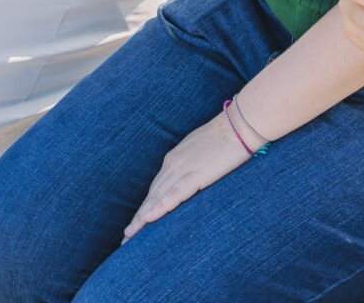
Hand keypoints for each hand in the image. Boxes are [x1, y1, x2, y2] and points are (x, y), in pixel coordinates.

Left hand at [123, 111, 249, 241]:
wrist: (238, 125)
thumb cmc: (224, 138)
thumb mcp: (201, 151)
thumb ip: (190, 165)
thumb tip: (189, 179)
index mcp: (173, 159)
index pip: (155, 189)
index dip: (144, 208)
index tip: (135, 224)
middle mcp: (173, 164)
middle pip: (151, 196)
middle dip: (138, 218)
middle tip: (125, 238)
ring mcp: (183, 169)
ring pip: (157, 197)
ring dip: (142, 218)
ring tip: (130, 236)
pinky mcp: (196, 175)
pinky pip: (175, 194)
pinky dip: (160, 207)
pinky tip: (149, 219)